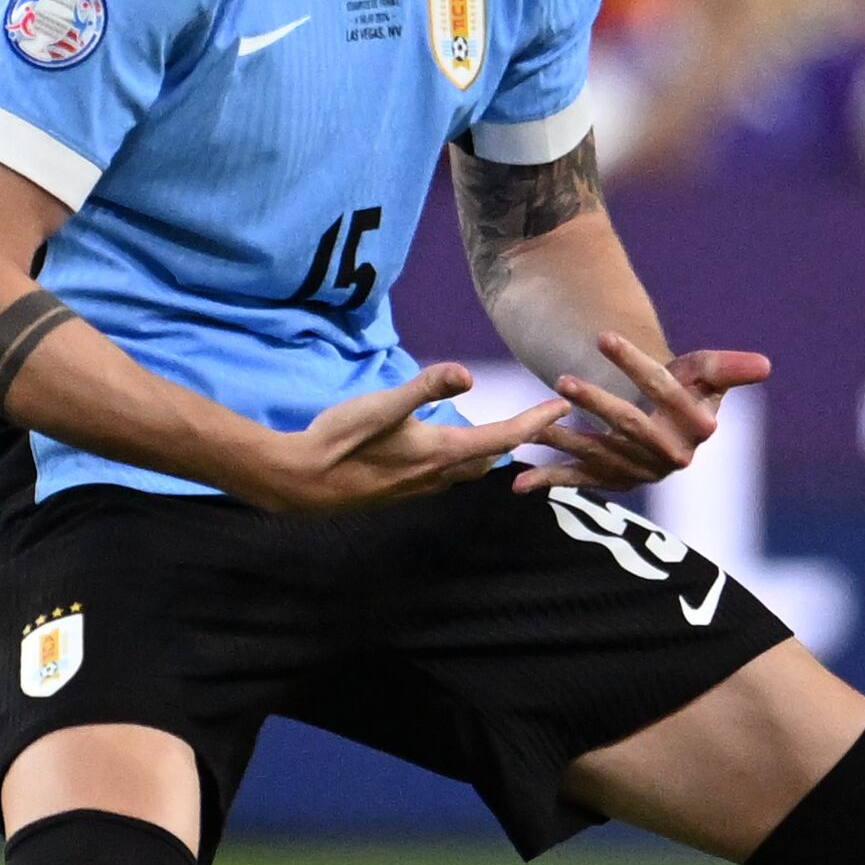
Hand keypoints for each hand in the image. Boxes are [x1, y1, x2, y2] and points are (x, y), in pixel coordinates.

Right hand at [240, 362, 568, 515]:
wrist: (303, 481)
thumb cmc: (342, 439)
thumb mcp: (382, 405)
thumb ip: (425, 388)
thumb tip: (467, 375)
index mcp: (441, 451)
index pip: (504, 437)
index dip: (535, 421)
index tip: (562, 407)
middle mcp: (438, 474)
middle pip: (491, 457)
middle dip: (517, 439)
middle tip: (538, 421)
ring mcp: (418, 486)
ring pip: (467, 470)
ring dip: (488, 452)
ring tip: (499, 434)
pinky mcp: (399, 489)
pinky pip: (444, 475)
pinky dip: (460, 460)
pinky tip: (444, 449)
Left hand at [510, 332, 771, 492]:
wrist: (669, 420)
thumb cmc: (687, 386)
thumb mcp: (704, 371)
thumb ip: (725, 366)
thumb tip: (763, 366)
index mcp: (698, 425)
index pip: (665, 389)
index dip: (634, 363)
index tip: (602, 336)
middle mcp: (672, 455)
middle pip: (630, 424)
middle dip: (597, 402)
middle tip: (563, 380)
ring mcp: (641, 472)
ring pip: (597, 452)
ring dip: (562, 439)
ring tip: (529, 424)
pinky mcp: (613, 482)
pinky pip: (579, 481)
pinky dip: (548, 481)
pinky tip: (517, 483)